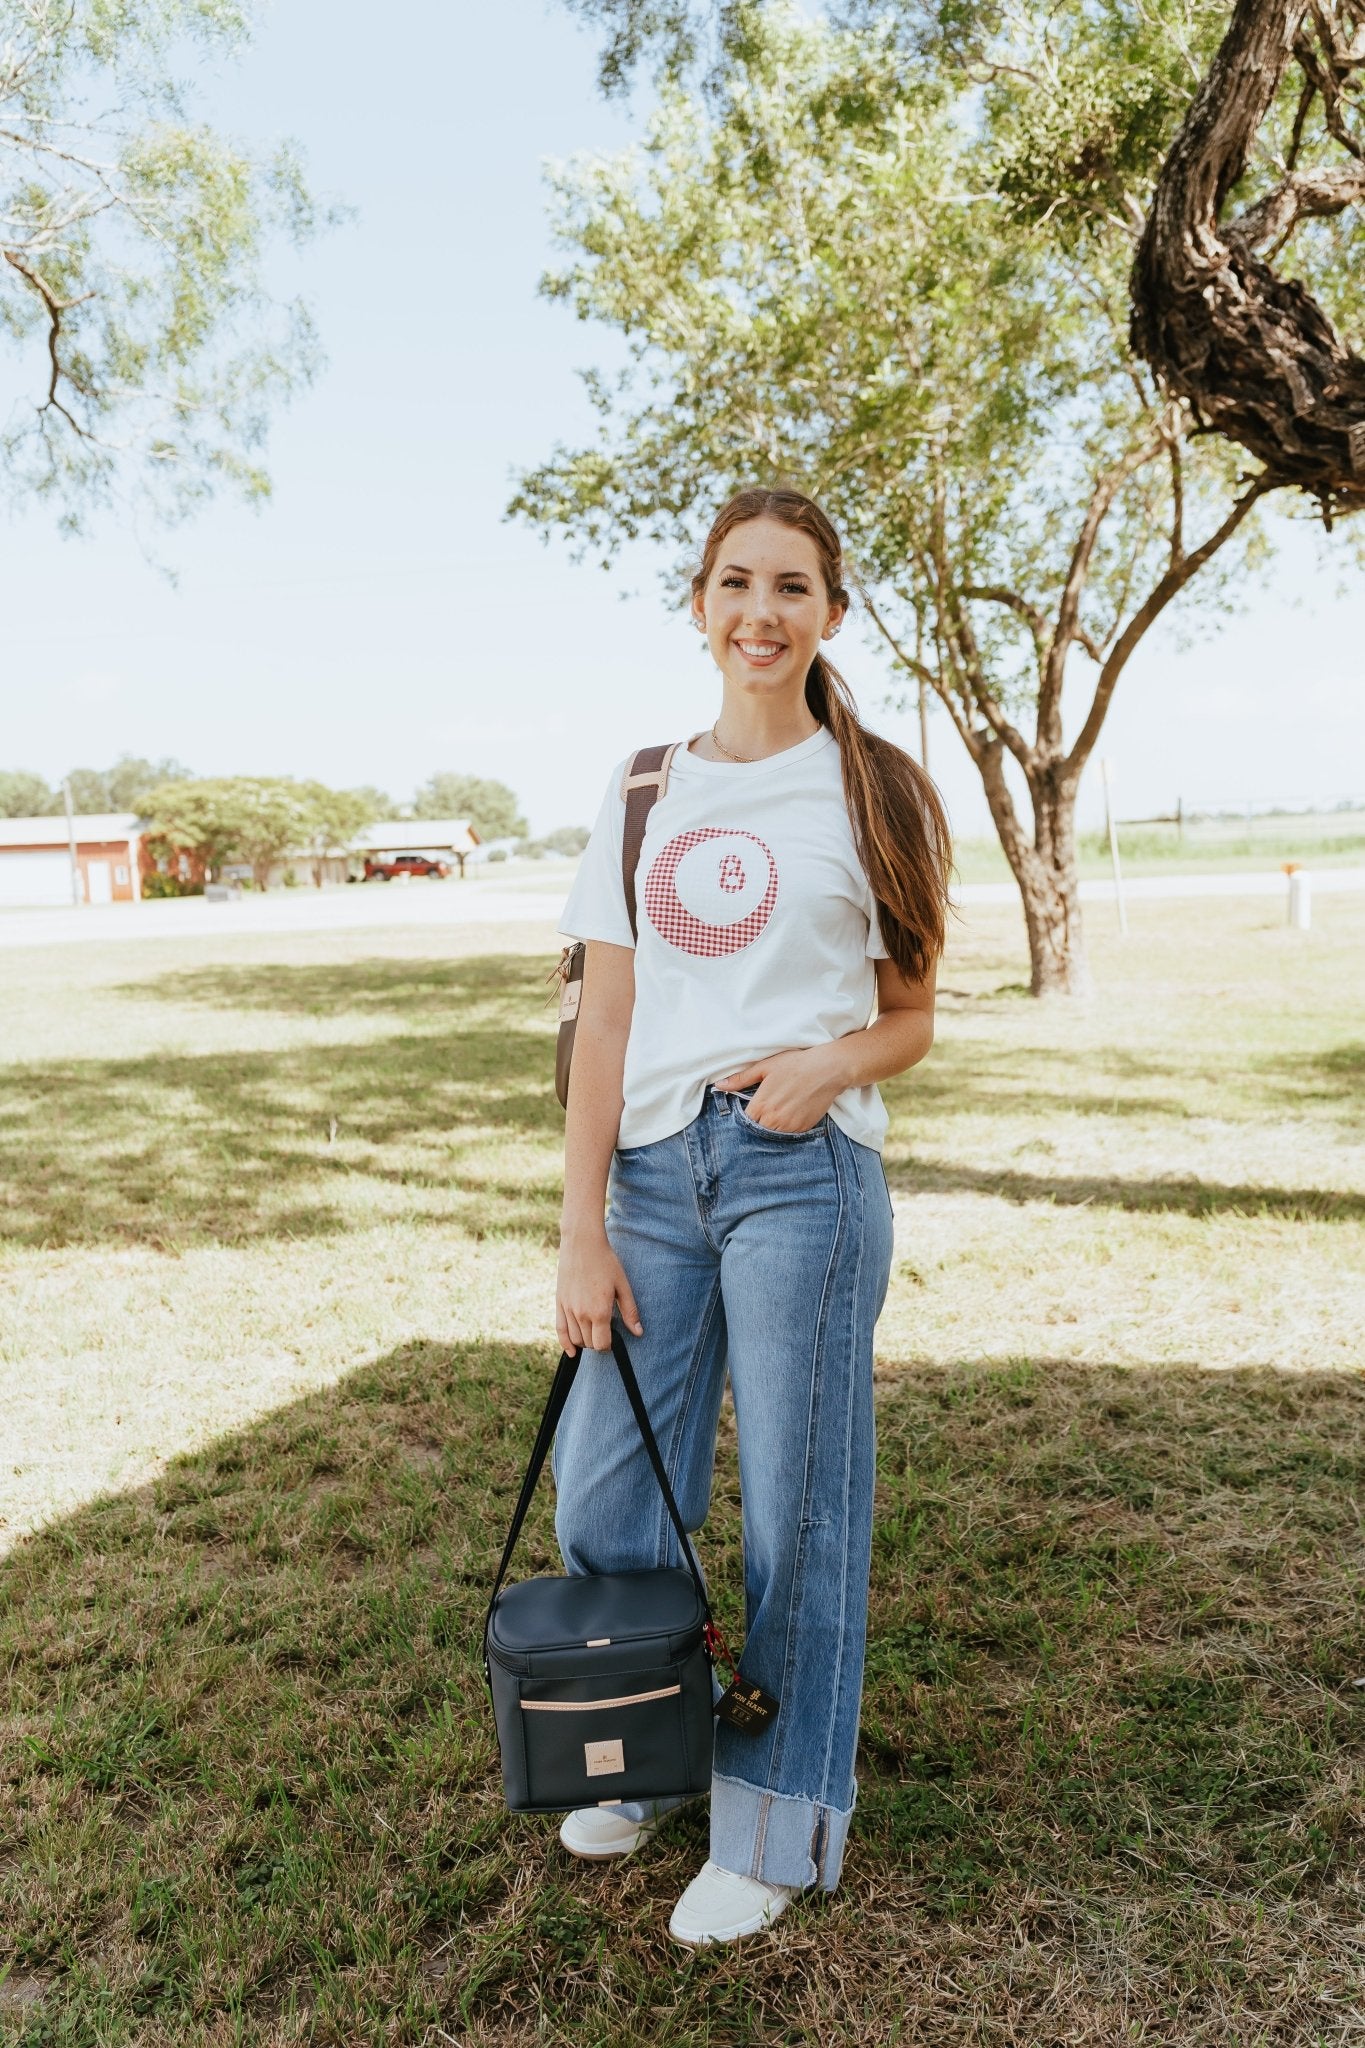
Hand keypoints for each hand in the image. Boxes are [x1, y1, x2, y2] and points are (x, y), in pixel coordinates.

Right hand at [556, 1229, 643, 1357]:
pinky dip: (565, 1343)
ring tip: (593, 1334)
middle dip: (598, 1342)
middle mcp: (581, 1314)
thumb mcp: (622, 1285)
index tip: (614, 1339)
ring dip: (585, 1341)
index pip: (602, 1344)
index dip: (610, 1345)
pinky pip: (559, 1330)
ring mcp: (568, 1309)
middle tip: (606, 1332)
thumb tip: (638, 1332)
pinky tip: (572, 1352)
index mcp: (599, 1311)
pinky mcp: (559, 1303)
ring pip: (575, 1339)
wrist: (582, 1243)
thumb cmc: (606, 1262)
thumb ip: (630, 1311)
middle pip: (589, 1343)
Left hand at [713, 1044, 844, 1132]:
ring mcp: (790, 1127)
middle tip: (765, 1110)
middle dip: (758, 1123)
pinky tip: (791, 1114)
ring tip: (778, 1112)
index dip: (745, 1117)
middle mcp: (774, 1121)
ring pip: (773, 1135)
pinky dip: (787, 1128)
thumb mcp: (764, 1067)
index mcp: (761, 1106)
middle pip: (757, 1131)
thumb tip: (719, 1086)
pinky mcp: (804, 1129)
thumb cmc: (795, 1064)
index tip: (750, 1109)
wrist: (827, 1069)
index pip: (744, 1122)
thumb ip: (740, 1079)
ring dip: (772, 1128)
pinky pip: (790, 1135)